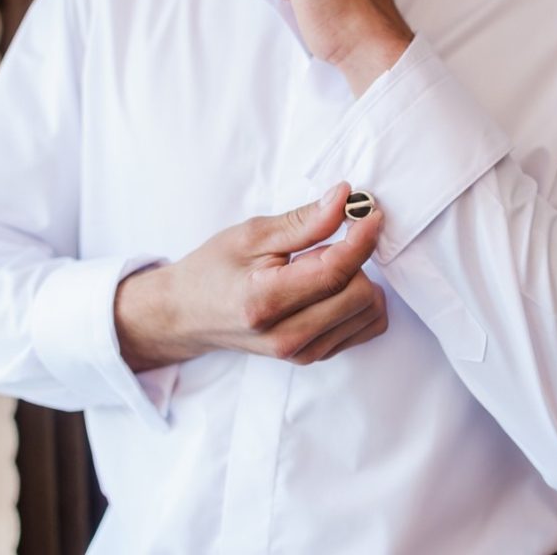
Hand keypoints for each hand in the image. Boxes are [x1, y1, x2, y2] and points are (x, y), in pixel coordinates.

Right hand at [115, 183, 387, 370]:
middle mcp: (287, 337)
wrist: (187, 315)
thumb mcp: (252, 234)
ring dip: (360, 279)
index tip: (369, 213)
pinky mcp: (313, 357)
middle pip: (360, 294)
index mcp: (266, 302)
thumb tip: (345, 199)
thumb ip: (304, 221)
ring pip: (369, 312)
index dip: (361, 238)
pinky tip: (334, 287)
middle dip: (357, 258)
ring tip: (325, 265)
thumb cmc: (214, 270)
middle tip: (336, 237)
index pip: (334, 272)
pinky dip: (360, 301)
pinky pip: (365, 327)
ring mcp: (302, 353)